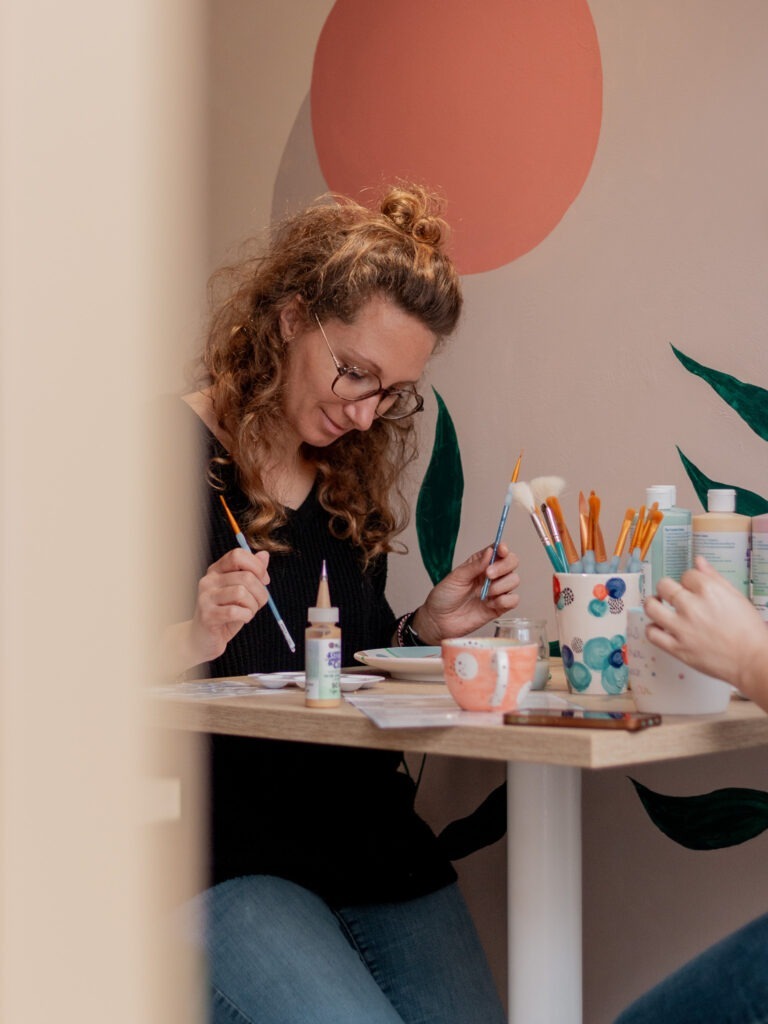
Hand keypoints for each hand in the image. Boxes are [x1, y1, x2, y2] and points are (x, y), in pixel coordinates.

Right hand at [169, 547, 271, 672]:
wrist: (203, 639)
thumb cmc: (225, 613)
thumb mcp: (241, 591)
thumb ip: (252, 573)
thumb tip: (264, 555)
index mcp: (216, 570)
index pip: (238, 555)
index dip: (257, 566)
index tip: (264, 580)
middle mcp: (208, 580)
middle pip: (246, 576)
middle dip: (261, 592)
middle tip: (258, 603)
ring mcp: (206, 598)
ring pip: (242, 592)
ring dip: (253, 605)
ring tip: (249, 612)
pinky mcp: (207, 615)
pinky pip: (235, 611)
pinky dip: (246, 616)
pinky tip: (243, 618)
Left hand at [412, 543, 520, 644]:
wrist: (439, 621)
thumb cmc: (444, 597)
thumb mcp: (456, 577)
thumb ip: (475, 565)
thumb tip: (490, 552)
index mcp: (480, 563)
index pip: (498, 551)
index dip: (503, 548)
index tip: (501, 550)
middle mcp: (491, 575)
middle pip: (512, 563)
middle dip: (503, 567)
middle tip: (488, 574)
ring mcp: (496, 591)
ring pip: (514, 580)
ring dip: (501, 585)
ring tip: (485, 593)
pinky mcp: (499, 607)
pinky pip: (514, 600)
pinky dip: (504, 601)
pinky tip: (490, 604)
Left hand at [645, 556, 767, 706]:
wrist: (752, 660)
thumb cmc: (748, 629)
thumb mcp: (735, 596)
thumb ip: (714, 577)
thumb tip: (698, 560)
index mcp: (708, 591)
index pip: (686, 574)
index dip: (689, 581)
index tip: (693, 589)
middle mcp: (691, 606)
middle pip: (664, 586)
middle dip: (668, 588)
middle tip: (673, 596)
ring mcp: (681, 628)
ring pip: (651, 607)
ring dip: (653, 603)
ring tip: (659, 605)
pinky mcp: (676, 648)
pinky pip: (652, 633)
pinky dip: (652, 628)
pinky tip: (660, 626)